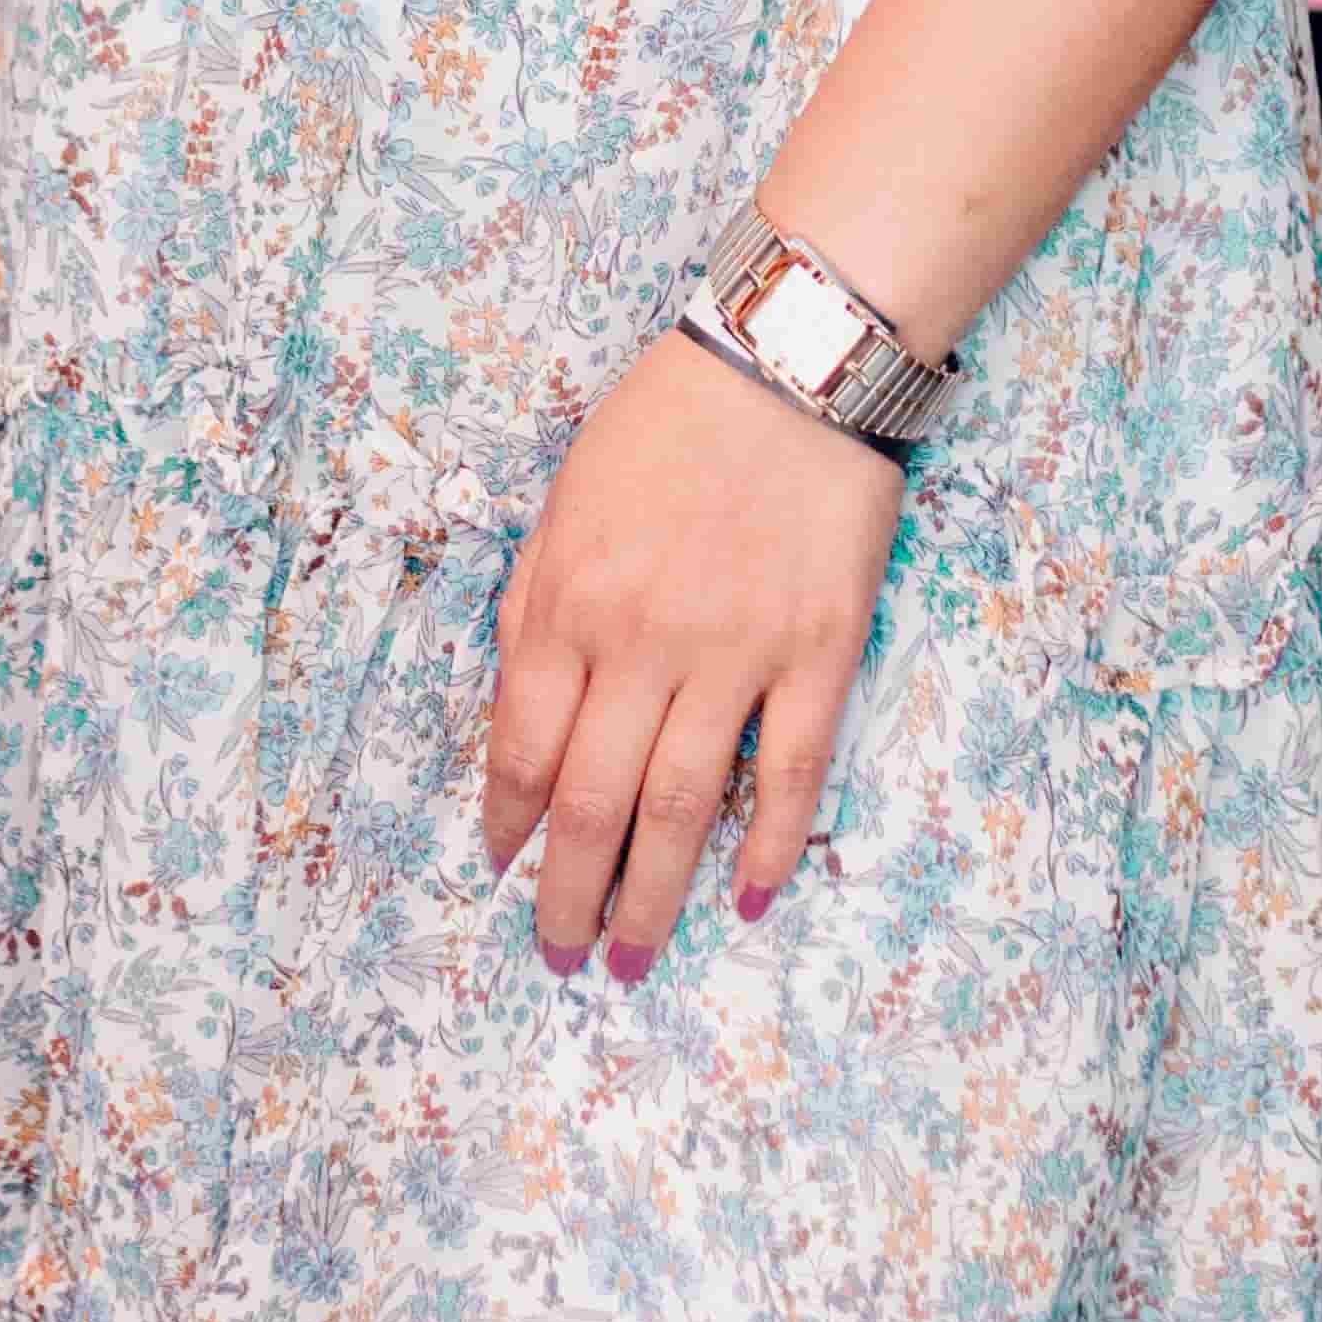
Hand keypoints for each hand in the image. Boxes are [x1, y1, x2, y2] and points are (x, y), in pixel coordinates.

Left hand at [484, 331, 900, 978]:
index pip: (522, 749)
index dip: (507, 824)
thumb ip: (537, 610)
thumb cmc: (664, 426)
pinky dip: (769, 842)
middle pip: (593, 802)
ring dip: (654, 895)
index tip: (502, 869)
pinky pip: (791, 770)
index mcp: (571, 603)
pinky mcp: (819, 653)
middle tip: (560, 957)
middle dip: (568, 894)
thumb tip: (519, 716)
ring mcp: (738, 653)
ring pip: (684, 806)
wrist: (789, 364)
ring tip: (633, 956)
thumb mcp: (564, 505)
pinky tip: (747, 895)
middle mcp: (645, 642)